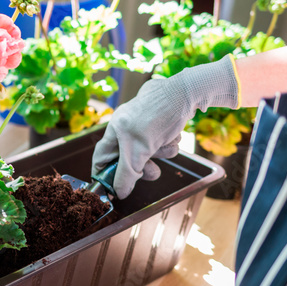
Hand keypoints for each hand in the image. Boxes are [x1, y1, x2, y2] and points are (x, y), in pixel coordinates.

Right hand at [92, 56, 238, 197]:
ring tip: (168, 144)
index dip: (104, 174)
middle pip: (128, 159)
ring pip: (147, 153)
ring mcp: (142, 126)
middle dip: (143, 166)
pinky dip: (168, 144)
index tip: (113, 189)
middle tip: (153, 171)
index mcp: (115, 131)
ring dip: (160, 153)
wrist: (185, 93)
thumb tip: (119, 193)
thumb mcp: (140, 150)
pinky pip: (160, 145)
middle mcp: (126, 128)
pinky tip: (174, 136)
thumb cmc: (158, 116)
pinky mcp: (158, 125)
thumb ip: (127, 173)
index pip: (101, 158)